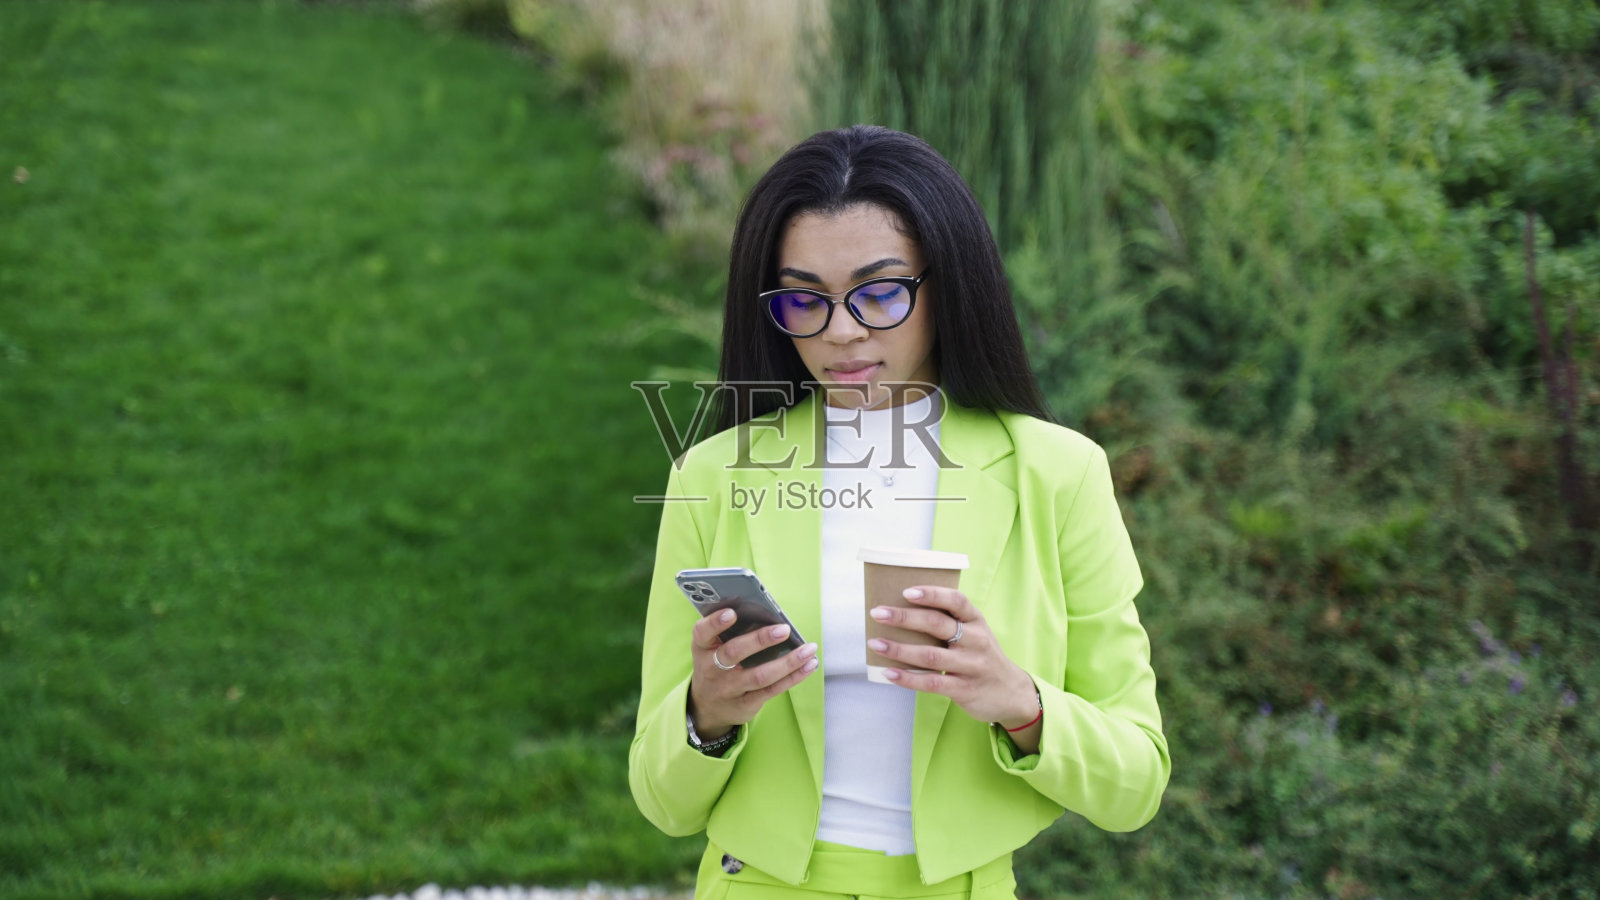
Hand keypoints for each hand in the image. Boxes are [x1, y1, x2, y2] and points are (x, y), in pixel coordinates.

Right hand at [688, 609, 818, 739]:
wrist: (707, 707)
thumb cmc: (716, 665)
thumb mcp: (711, 649)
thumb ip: (730, 632)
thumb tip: (766, 612)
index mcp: (703, 648)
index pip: (703, 632)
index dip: (716, 623)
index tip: (732, 612)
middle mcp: (712, 669)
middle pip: (734, 652)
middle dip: (760, 640)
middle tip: (784, 629)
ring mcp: (729, 689)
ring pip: (760, 675)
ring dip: (788, 661)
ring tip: (808, 649)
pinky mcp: (746, 704)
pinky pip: (772, 690)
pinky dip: (793, 677)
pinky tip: (809, 665)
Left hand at [867, 586, 1039, 730]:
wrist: (1012, 694)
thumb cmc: (983, 657)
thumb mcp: (976, 634)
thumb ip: (951, 622)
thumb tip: (904, 610)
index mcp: (977, 621)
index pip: (956, 600)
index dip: (932, 594)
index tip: (906, 592)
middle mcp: (977, 640)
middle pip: (937, 624)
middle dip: (904, 618)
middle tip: (878, 613)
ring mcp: (972, 666)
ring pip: (930, 655)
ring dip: (899, 648)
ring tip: (875, 643)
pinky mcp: (965, 689)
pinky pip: (932, 682)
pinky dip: (908, 678)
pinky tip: (888, 673)